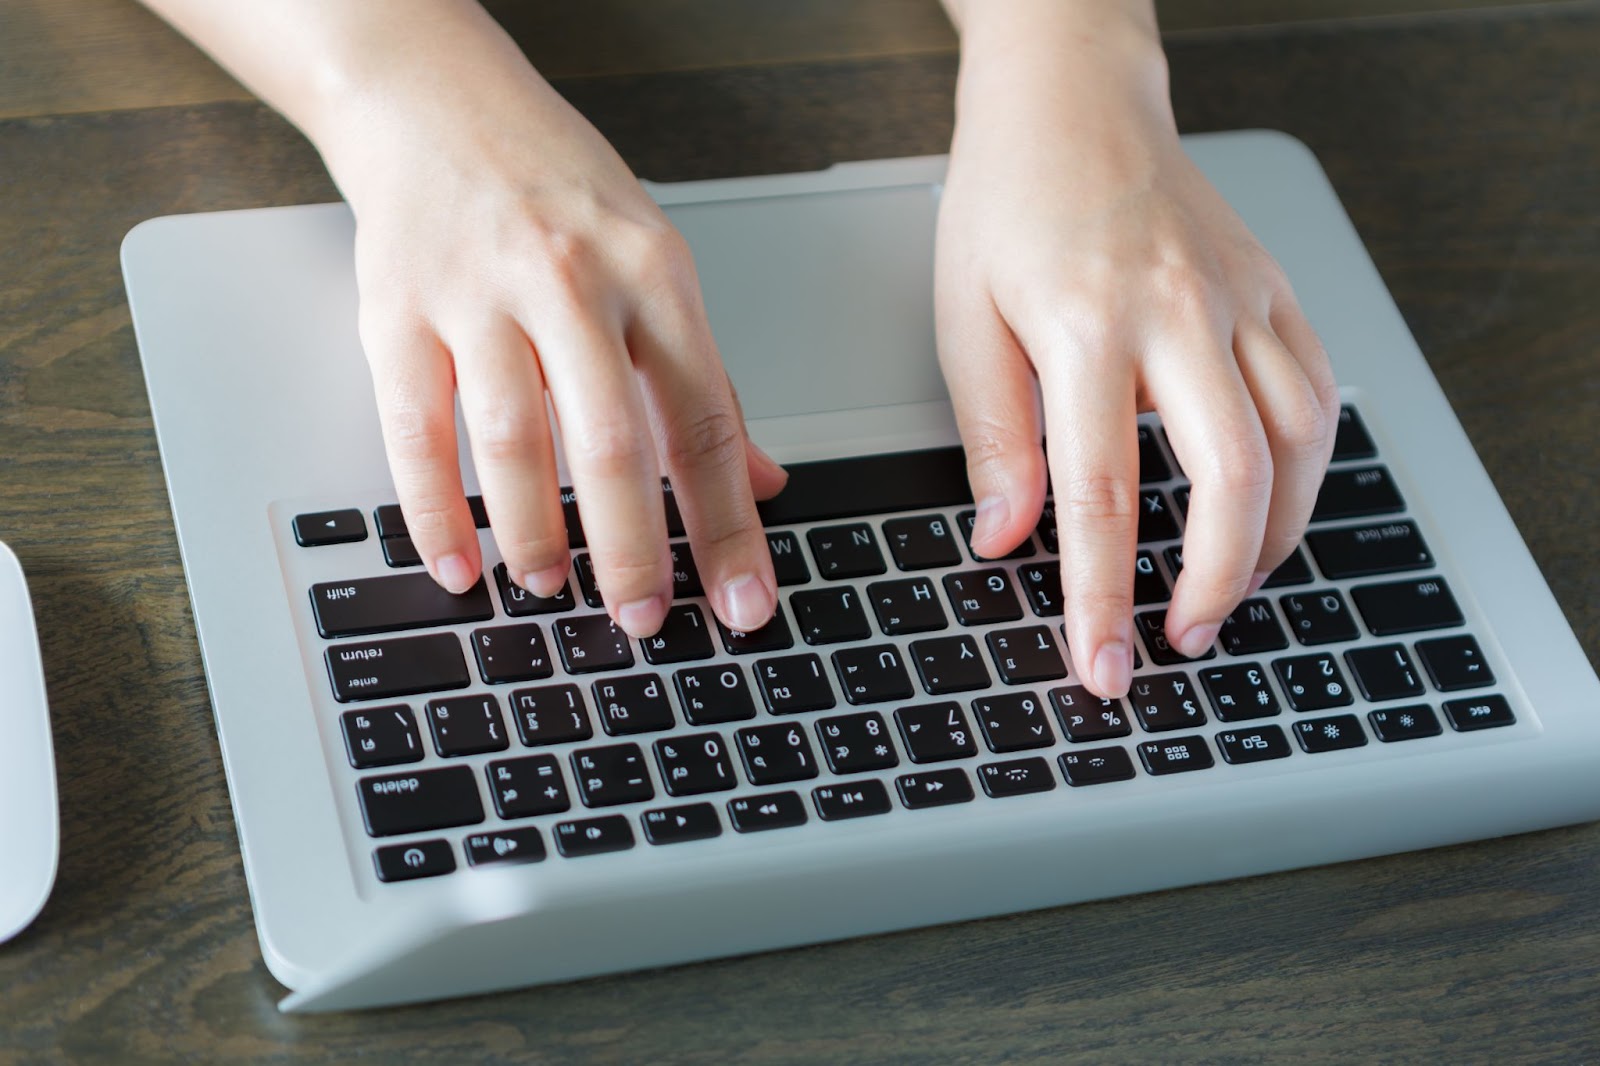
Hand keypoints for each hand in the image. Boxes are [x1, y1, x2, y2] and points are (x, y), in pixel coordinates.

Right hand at [323, 26, 784, 636]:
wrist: (435, 101)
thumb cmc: (556, 188)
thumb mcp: (655, 263)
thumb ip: (705, 378)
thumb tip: (762, 478)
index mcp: (654, 276)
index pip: (706, 421)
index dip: (728, 523)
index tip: (745, 600)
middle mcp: (571, 283)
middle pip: (612, 442)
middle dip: (632, 550)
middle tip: (642, 619)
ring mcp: (479, 295)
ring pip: (513, 442)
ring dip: (534, 535)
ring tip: (551, 587)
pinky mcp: (396, 310)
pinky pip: (415, 432)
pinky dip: (436, 511)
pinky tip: (459, 562)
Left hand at [936, 7, 1337, 697]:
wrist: (1072, 102)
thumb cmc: (1008, 204)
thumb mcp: (964, 320)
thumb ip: (993, 438)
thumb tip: (1005, 540)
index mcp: (1087, 326)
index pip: (1103, 496)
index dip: (1102, 597)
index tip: (1102, 664)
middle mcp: (1180, 313)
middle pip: (1233, 478)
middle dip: (1216, 581)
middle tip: (1181, 639)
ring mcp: (1241, 297)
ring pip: (1300, 442)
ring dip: (1274, 535)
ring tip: (1227, 586)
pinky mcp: (1274, 288)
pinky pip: (1318, 392)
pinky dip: (1306, 467)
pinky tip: (1270, 504)